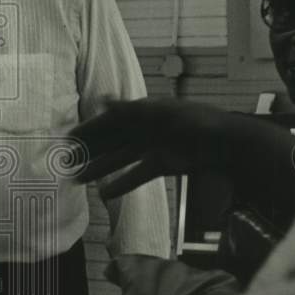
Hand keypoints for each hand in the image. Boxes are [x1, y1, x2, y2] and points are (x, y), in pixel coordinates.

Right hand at [69, 97, 231, 198]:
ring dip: (99, 169)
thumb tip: (103, 100)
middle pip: (111, 141)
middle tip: (65, 163)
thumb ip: (131, 110)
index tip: (68, 140)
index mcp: (143, 112)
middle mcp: (145, 129)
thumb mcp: (161, 113)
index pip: (109, 121)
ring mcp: (154, 147)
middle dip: (89, 151)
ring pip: (120, 159)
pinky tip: (105, 194)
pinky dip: (123, 184)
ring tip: (77, 180)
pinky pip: (138, 174)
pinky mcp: (164, 165)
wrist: (229, 144)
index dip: (89, 130)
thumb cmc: (196, 122)